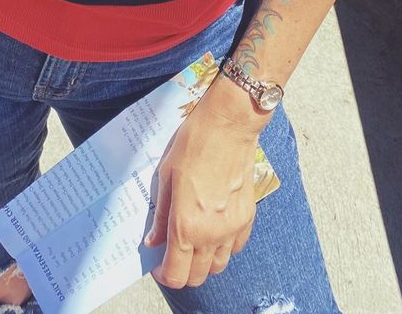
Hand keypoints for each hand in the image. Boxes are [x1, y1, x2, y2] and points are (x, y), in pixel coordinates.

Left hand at [145, 92, 262, 289]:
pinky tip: (213, 227)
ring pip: (218, 266)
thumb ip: (162, 214)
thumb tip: (154, 240)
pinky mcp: (247, 217)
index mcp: (186, 225)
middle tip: (173, 252)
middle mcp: (211, 234)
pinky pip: (235, 247)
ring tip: (193, 241)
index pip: (176, 275)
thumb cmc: (193, 143)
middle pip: (198, 276)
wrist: (228, 125)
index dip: (164, 275)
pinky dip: (223, 247)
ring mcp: (232, 227)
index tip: (158, 264)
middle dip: (182, 270)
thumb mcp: (166, 176)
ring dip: (203, 261)